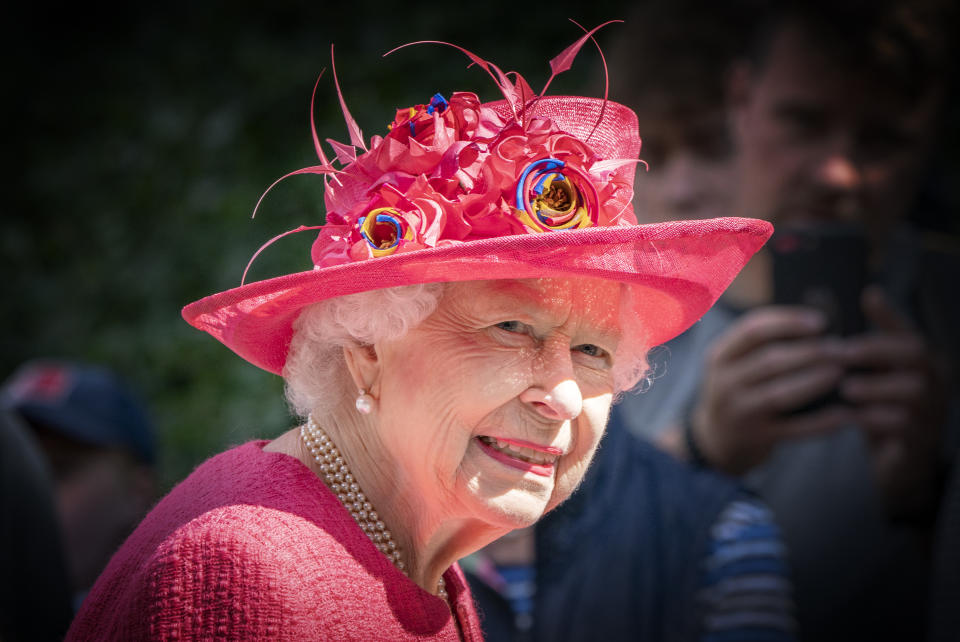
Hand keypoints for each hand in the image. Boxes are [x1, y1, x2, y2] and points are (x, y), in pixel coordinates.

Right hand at [689, 306, 853, 474]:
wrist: (716, 438)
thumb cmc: (737, 389)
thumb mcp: (735, 364)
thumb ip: (761, 345)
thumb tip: (816, 325)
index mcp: (720, 356)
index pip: (753, 330)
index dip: (788, 322)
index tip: (820, 321)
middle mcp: (724, 382)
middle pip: (770, 360)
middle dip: (810, 351)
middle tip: (841, 348)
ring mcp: (739, 412)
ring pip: (781, 393)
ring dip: (815, 381)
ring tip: (841, 371)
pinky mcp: (756, 438)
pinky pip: (793, 429)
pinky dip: (820, 422)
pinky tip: (843, 415)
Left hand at [839, 286, 946, 519]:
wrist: (896, 462)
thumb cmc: (886, 407)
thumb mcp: (881, 371)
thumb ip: (877, 339)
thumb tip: (872, 292)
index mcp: (924, 363)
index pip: (911, 331)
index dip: (890, 315)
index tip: (865, 297)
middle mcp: (935, 383)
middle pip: (917, 356)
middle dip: (876, 351)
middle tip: (841, 352)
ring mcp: (932, 412)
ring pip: (913, 391)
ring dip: (876, 387)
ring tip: (847, 389)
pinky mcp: (919, 441)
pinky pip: (904, 425)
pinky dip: (875, 419)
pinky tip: (851, 417)